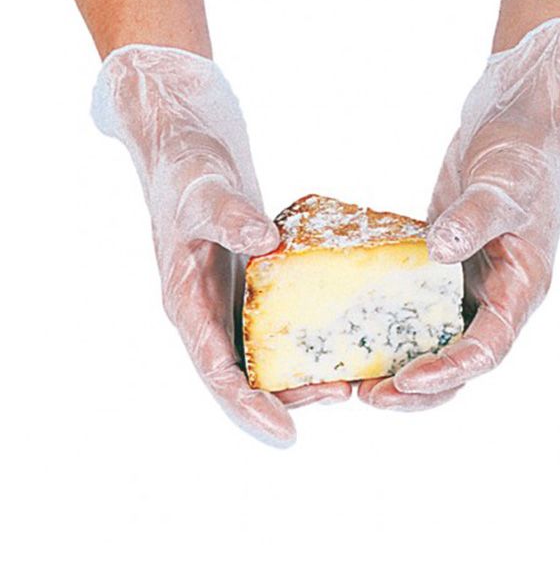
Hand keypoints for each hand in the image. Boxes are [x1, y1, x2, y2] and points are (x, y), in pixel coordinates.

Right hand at [92, 46, 349, 445]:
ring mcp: (230, 302)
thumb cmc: (186, 172)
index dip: (248, 406)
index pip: (215, 371)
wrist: (188, 152)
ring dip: (301, 375)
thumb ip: (228, 215)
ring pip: (263, 358)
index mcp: (187, 303)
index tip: (286, 432)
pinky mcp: (251, 288)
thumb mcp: (203, 191)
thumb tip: (263, 239)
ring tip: (349, 378)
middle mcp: (209, 313)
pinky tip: (342, 338)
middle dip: (288, 397)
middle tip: (340, 396)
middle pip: (245, 376)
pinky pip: (278, 327)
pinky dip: (306, 339)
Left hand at [359, 18, 559, 408]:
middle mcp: (494, 299)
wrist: (515, 129)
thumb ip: (475, 220)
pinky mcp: (440, 271)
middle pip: (457, 363)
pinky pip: (415, 310)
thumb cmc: (522, 158)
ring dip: (398, 367)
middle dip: (415, 387)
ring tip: (354, 380)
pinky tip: (352, 331)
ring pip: (434, 344)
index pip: (487, 349)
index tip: (405, 380)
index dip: (448, 372)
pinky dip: (389, 327)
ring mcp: (466, 287)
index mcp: (520, 290)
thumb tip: (442, 253)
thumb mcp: (503, 187)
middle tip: (367, 396)